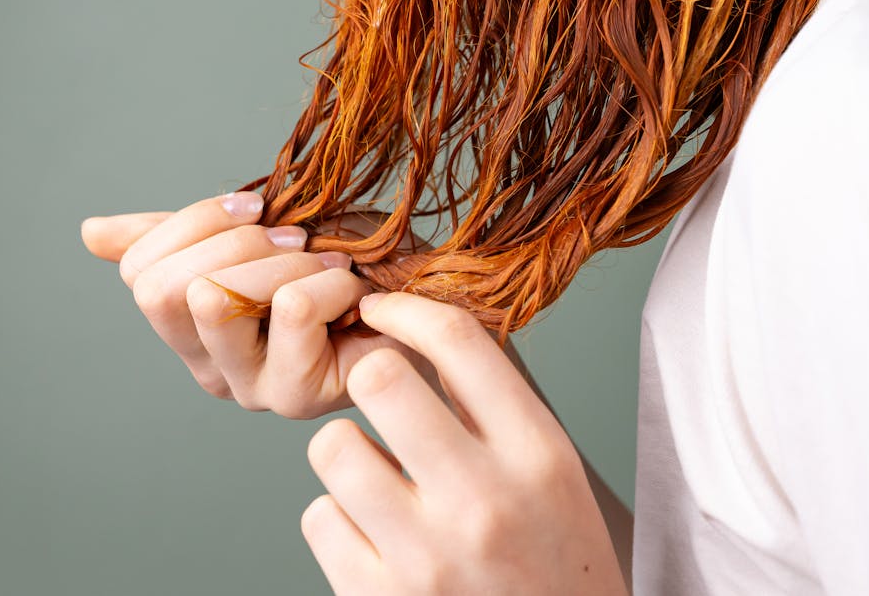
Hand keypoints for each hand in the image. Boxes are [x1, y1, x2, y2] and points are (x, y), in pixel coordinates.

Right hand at [80, 192, 438, 418]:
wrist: (421, 297)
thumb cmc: (340, 263)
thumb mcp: (254, 233)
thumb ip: (177, 235)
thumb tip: (90, 233)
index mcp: (187, 325)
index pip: (139, 271)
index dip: (195, 222)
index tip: (255, 206)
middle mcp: (207, 366)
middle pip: (163, 290)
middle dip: (232, 242)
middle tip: (292, 238)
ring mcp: (250, 388)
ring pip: (218, 298)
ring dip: (282, 262)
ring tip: (327, 265)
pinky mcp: (298, 397)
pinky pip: (291, 310)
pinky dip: (330, 281)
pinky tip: (356, 294)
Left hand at [301, 292, 626, 595]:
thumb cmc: (551, 560)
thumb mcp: (551, 473)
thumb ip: (495, 405)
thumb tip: (419, 327)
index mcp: (537, 455)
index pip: (459, 342)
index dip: (405, 308)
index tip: (381, 309)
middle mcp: (483, 501)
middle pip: (379, 379)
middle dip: (369, 376)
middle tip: (380, 397)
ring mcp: (426, 557)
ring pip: (332, 446)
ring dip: (348, 454)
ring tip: (380, 478)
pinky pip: (317, 517)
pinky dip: (338, 520)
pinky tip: (374, 536)